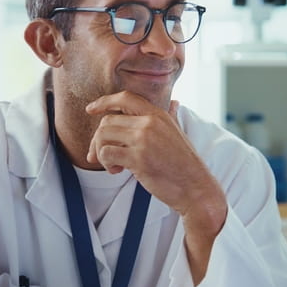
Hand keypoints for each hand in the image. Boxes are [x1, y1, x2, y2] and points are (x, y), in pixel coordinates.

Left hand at [86, 91, 226, 283]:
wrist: (196, 188)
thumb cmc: (185, 164)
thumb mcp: (178, 133)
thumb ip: (172, 116)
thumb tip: (174, 103)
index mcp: (158, 114)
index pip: (125, 98)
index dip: (104, 102)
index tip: (91, 109)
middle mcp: (150, 123)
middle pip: (107, 121)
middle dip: (96, 139)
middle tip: (97, 156)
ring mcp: (144, 139)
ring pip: (103, 136)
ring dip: (100, 152)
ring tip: (112, 166)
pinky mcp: (138, 158)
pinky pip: (107, 153)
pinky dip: (106, 163)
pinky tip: (117, 171)